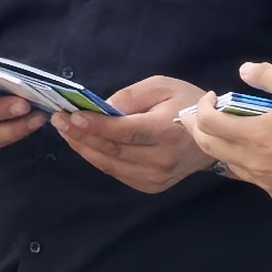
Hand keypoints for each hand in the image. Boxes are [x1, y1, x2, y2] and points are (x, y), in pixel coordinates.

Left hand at [54, 75, 215, 195]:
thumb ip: (131, 96)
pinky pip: (117, 173)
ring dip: (84, 148)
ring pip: (110, 165)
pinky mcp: (151, 186)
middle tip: (59, 120)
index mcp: (166, 132)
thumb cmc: (187, 104)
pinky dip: (98, 158)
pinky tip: (84, 144)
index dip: (95, 126)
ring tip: (65, 131)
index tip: (71, 117)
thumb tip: (103, 109)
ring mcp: (155, 177)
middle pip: (112, 150)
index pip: (123, 132)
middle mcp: (160, 160)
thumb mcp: (162, 86)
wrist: (211, 138)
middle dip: (81, 135)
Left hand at [178, 63, 271, 206]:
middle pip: (210, 148)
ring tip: (224, 133)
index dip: (202, 107)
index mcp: (255, 136)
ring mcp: (267, 183)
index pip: (209, 124)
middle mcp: (254, 163)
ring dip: (220, 148)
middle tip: (195, 117)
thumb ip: (267, 76)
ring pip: (230, 166)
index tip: (212, 96)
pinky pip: (252, 178)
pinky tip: (255, 153)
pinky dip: (243, 162)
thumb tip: (243, 70)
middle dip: (197, 130)